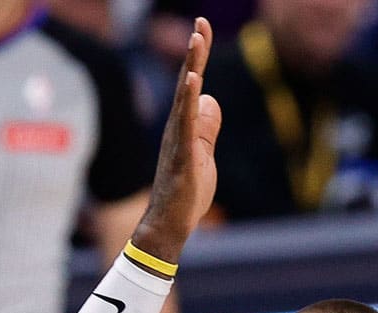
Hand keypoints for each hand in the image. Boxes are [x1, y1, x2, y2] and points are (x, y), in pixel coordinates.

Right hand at [131, 17, 221, 263]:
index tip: (201, 28)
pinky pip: (186, 123)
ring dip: (191, 68)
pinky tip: (194, 81)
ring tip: (197, 40)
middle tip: (200, 23)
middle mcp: (176, 127)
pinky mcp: (181, 154)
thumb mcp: (203, 153)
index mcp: (183, 126)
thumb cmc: (185, 192)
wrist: (169, 224)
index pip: (193, 85)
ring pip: (184, 97)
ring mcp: (177, 139)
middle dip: (195, 52)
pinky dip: (189, 101)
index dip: (198, 57)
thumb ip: (206, 126)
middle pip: (186, 82)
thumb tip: (209, 97)